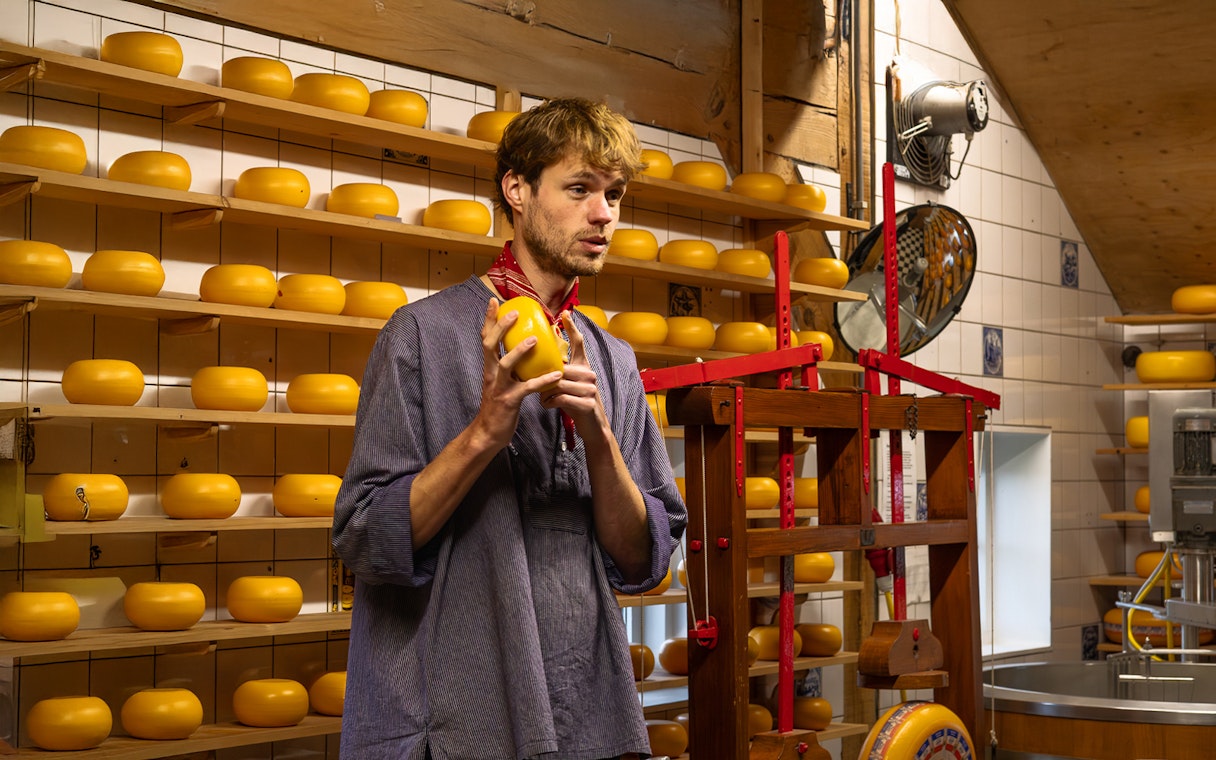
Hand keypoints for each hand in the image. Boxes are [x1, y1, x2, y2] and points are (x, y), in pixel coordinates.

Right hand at [474, 298, 561, 448]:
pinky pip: (527, 388)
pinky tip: (557, 374)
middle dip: (501, 327)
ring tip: (534, 340)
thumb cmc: (498, 406)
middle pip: (490, 345)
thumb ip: (509, 367)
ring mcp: (499, 388)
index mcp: (489, 368)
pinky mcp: (510, 401)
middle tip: (514, 313)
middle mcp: (491, 374)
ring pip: (506, 364)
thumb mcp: (500, 383)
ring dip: (519, 350)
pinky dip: (542, 380)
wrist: (488, 433)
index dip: (489, 320)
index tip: (495, 301)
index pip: (486, 339)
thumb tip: (524, 350)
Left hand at [538, 310, 607, 437]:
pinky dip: (549, 402)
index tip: (564, 312)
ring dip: (545, 391)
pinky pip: (560, 398)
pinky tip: (547, 405)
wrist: (592, 427)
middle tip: (534, 382)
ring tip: (542, 396)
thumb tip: (534, 360)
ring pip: (558, 383)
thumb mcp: (566, 384)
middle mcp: (589, 374)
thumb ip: (557, 372)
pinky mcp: (587, 404)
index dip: (572, 327)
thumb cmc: (574, 403)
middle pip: (561, 367)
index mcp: (583, 366)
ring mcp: (590, 389)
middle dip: (544, 377)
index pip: (578, 343)